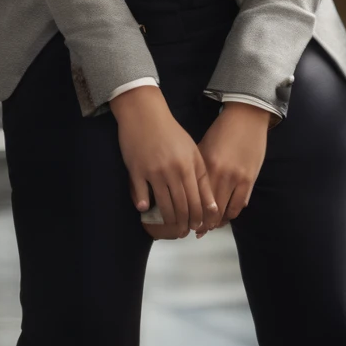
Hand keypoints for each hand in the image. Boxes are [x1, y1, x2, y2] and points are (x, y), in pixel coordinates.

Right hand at [110, 85, 217, 238]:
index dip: (200, 217)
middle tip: (185, 232)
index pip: (199, 199)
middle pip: (183, 206)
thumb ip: (200, 175)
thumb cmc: (170, 132)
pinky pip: (141, 195)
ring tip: (172, 227)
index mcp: (190, 165)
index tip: (200, 226)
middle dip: (186, 223)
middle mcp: (174, 170)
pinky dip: (144, 205)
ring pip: (165, 205)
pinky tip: (146, 210)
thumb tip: (209, 204)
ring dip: (169, 220)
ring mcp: (154, 171)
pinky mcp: (136, 170)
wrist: (145, 113)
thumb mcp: (191, 150)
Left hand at [194, 103, 269, 235]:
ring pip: (225, 211)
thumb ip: (197, 170)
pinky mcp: (250, 179)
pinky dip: (232, 214)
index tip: (186, 222)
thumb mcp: (203, 148)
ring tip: (211, 226)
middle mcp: (220, 174)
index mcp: (205, 166)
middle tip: (197, 230)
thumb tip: (188, 192)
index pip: (196, 199)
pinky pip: (240, 205)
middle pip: (209, 209)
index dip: (191, 214)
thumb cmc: (222, 131)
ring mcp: (236, 178)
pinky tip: (226, 217)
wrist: (246, 117)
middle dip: (203, 223)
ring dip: (217, 222)